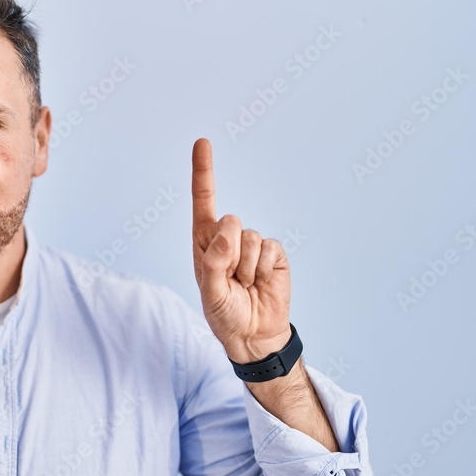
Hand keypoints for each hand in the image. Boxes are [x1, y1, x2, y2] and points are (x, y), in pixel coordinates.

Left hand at [191, 138, 291, 363]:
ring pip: (249, 238)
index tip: (203, 142)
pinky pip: (268, 249)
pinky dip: (262, 270)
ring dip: (245, 268)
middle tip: (229, 279)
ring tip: (244, 285)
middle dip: (228, 252)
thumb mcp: (209, 292)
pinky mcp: (273, 253)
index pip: (203, 201)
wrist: (254, 333)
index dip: (204, 171)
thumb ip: (212, 261)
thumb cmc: (225, 312)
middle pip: (228, 221)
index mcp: (205, 241)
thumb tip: (227, 231)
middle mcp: (227, 237)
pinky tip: (259, 283)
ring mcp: (252, 244)